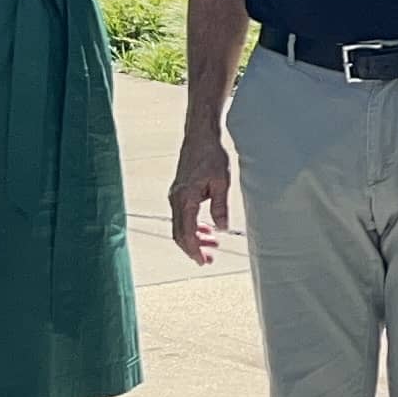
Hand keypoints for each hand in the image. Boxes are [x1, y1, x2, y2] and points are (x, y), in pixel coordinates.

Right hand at [169, 127, 231, 264]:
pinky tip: (208, 229)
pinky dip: (193, 226)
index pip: (186, 233)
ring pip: (181, 225)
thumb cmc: (211, 155)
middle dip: (193, 249)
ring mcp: (176, 195)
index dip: (194, 250)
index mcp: (185, 198)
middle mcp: (176, 199)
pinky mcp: (179, 191)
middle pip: (179, 233)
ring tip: (213, 245)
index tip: (203, 260)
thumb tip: (222, 228)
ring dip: (195, 237)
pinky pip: (182, 215)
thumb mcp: (222, 182)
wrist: (201, 136)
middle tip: (208, 259)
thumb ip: (220, 207)